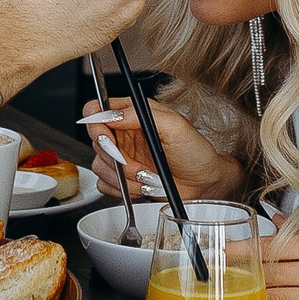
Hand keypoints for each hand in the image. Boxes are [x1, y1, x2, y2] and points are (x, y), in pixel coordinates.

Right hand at [80, 98, 239, 204]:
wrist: (204, 184)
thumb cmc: (195, 152)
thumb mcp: (175, 125)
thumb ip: (140, 115)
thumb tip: (112, 114)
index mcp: (132, 114)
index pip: (96, 109)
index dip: (95, 123)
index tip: (107, 138)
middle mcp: (123, 134)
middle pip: (94, 141)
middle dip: (116, 158)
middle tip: (135, 163)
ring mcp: (120, 157)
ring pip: (99, 166)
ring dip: (124, 176)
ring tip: (148, 176)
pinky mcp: (121, 179)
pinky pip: (105, 185)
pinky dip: (123, 190)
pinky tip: (142, 185)